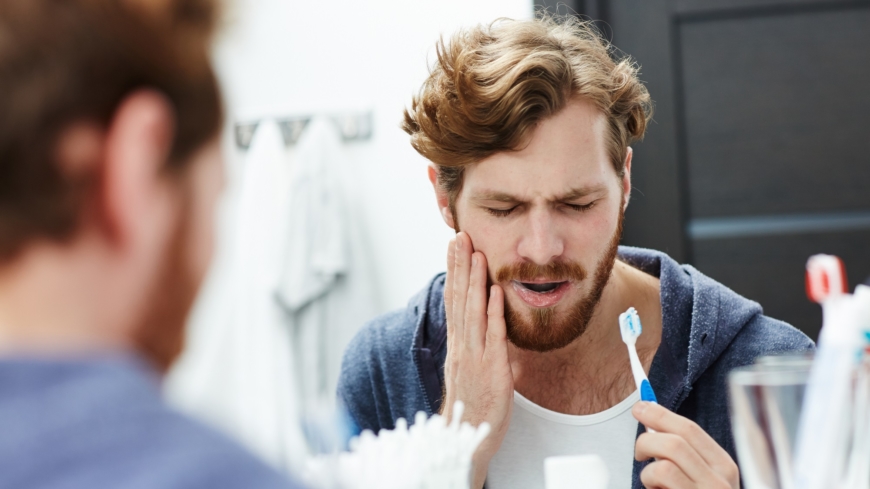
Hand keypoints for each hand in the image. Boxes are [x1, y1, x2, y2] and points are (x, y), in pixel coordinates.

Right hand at [442, 232, 513, 488]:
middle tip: (460, 236)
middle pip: (458, 298)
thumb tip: (486, 325)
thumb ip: (476, 345)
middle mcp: (462, 345)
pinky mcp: (491, 368)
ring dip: (475, 280)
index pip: (453, 300)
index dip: (454, 272)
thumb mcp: (471, 369)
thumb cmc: (472, 405)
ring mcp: (474, 356)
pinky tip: (495, 291)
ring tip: (476, 253)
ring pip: (473, 311)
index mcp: (457, 344)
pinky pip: (493, 335)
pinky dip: (494, 312)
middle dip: (459, 266)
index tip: (454, 247)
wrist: (465, 437)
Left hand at [633, 402, 739, 488]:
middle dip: (646, 441)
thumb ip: (684, 452)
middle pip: (673, 444)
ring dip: (647, 472)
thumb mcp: (703, 476)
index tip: (640, 407)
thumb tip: (651, 418)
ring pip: (663, 467)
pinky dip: (649, 488)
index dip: (660, 414)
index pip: (690, 430)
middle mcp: (719, 484)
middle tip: (639, 452)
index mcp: (724, 467)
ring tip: (652, 483)